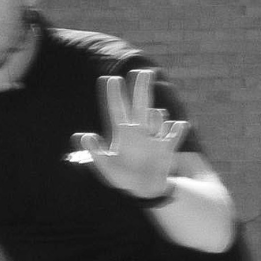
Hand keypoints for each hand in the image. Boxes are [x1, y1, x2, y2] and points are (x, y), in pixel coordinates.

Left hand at [71, 68, 189, 198]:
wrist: (144, 190)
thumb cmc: (123, 178)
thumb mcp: (106, 167)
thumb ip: (95, 152)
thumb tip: (83, 135)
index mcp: (122, 134)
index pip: (116, 110)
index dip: (112, 95)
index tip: (109, 78)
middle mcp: (139, 131)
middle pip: (139, 104)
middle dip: (140, 88)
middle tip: (142, 70)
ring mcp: (154, 137)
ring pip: (157, 117)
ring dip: (156, 115)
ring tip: (155, 113)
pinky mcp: (167, 148)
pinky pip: (174, 134)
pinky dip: (176, 129)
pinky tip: (178, 125)